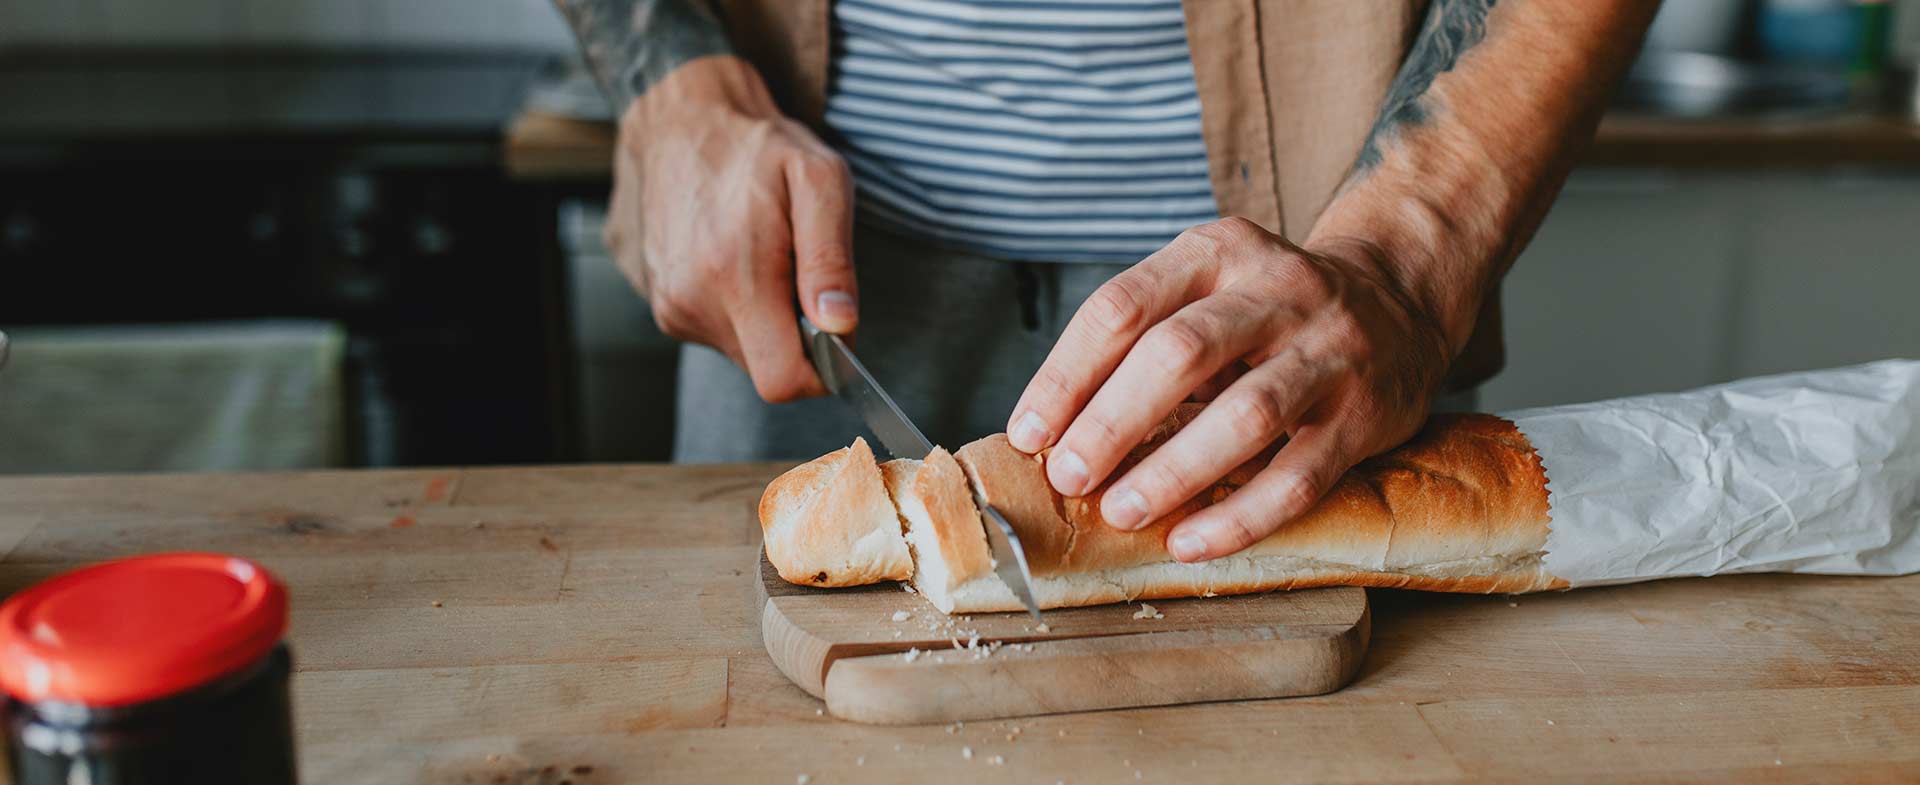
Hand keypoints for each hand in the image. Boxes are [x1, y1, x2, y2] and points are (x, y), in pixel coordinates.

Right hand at [603, 55, 855, 401]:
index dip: (823, 370)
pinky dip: (745, 311)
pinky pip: (724, 335)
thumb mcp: (818, 181)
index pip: (783, 379)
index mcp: (734, 276)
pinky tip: (742, 262)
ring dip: (772, 320)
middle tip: (802, 272)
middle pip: (769, 370)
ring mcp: (673, 308)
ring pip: (748, 354)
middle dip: (799, 338)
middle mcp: (693, 302)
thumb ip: (830, 258)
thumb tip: (839, 325)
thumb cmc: (759, 149)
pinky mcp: (666, 307)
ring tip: (768, 257)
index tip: (836, 329)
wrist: (685, 123)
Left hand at [1005, 217, 1459, 561]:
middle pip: (1178, 355)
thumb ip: (1141, 340)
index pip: (1122, 308)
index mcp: (1216, 252)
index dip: (1066, 376)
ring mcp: (1327, 350)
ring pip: (1245, 414)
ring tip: (1121, 511)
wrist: (1398, 297)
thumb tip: (1052, 430)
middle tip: (1071, 477)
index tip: (1029, 433)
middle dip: (1112, 423)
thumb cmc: (1268, 310)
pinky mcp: (1364, 413)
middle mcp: (1275, 289)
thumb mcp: (1206, 289)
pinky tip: (1191, 541)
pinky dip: (1239, 516)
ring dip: (1172, 471)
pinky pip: (1298, 475)